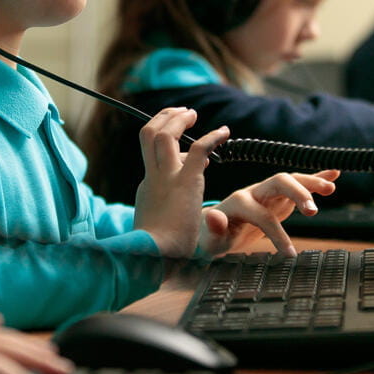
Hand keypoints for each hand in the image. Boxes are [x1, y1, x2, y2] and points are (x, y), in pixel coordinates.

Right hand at [133, 107, 229, 257]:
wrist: (155, 262)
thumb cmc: (161, 253)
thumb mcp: (162, 225)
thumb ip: (171, 209)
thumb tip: (185, 201)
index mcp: (148, 187)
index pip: (153, 155)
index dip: (171, 145)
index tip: (188, 147)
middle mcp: (152, 177)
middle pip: (148, 134)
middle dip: (164, 118)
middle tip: (184, 112)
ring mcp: (166, 178)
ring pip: (165, 134)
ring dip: (179, 119)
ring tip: (193, 113)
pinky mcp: (186, 183)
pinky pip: (198, 149)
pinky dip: (212, 137)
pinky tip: (225, 133)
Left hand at [198, 170, 338, 257]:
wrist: (214, 231)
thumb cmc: (212, 238)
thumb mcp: (210, 239)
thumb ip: (213, 228)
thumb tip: (214, 216)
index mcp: (239, 202)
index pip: (262, 214)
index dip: (277, 233)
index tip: (289, 254)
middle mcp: (255, 192)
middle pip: (279, 182)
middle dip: (297, 193)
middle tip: (313, 212)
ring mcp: (268, 193)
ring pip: (291, 180)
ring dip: (310, 182)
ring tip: (330, 188)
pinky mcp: (278, 197)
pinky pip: (298, 184)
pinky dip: (316, 177)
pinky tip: (333, 174)